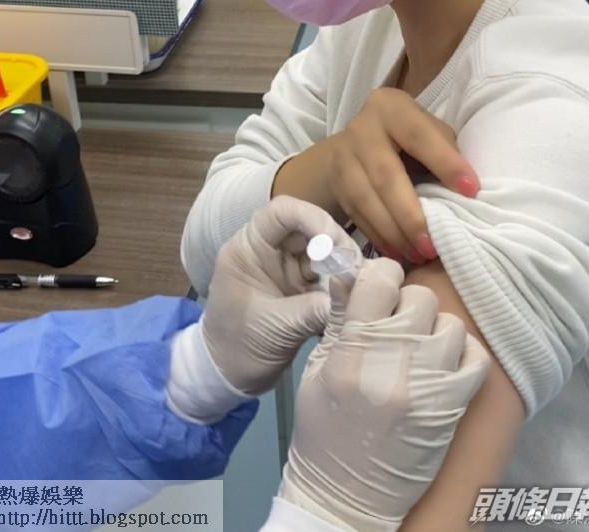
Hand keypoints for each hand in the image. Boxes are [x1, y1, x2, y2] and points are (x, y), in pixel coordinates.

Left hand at [201, 195, 360, 395]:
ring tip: (360, 287)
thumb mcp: (275, 329)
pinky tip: (353, 298)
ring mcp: (287, 268)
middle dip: (336, 246)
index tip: (335, 246)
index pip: (282, 212)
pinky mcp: (301, 287)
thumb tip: (357, 298)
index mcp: (249, 248)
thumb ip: (314, 310)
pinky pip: (328, 276)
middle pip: (310, 229)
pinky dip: (342, 286)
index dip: (312, 219)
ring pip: (323, 252)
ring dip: (343, 267)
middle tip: (357, 273)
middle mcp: (270, 251)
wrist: (228, 377)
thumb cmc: (237, 348)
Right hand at [279, 259, 489, 531]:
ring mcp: (428, 387)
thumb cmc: (325, 434)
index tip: (379, 288)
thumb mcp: (317, 371)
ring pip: (451, 323)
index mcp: (352, 352)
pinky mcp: (453, 408)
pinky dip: (463, 356)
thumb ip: (338, 319)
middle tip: (395, 326)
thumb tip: (348, 273)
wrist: (348, 498)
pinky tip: (443, 367)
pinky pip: (477, 357)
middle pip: (420, 296)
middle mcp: (392, 364)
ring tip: (418, 351)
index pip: (381, 279)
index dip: (380, 276)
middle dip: (406, 306)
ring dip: (435, 331)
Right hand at [326, 88, 478, 261]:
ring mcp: (342, 156)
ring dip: (393, 232)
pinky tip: (397, 252)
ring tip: (418, 254)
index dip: (445, 162)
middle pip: (385, 174)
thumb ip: (446, 150)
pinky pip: (355, 213)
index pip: (419, 135)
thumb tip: (467, 190)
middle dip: (410, 214)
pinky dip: (377, 236)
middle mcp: (361, 128)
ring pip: (364, 198)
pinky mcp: (335, 182)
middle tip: (433, 245)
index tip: (472, 191)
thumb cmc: (410, 138)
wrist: (361, 139)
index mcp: (391, 108)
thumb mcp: (430, 130)